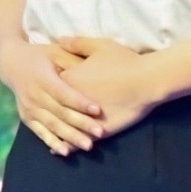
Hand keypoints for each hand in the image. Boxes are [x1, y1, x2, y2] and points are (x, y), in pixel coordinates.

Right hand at [0, 36, 110, 154]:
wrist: (12, 63)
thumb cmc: (41, 55)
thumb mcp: (56, 50)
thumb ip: (73, 59)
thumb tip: (94, 66)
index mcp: (42, 77)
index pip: (63, 93)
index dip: (80, 102)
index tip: (98, 110)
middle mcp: (33, 94)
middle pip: (59, 112)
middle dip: (80, 123)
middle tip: (100, 133)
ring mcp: (28, 107)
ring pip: (51, 125)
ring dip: (70, 136)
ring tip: (88, 146)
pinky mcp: (26, 117)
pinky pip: (40, 132)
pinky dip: (52, 142)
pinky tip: (65, 152)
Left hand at [49, 38, 164, 140]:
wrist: (148, 80)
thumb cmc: (125, 61)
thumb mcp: (99, 46)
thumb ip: (77, 44)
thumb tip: (60, 40)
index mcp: (68, 79)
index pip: (48, 86)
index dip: (46, 88)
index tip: (44, 89)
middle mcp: (70, 100)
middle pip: (50, 109)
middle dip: (45, 113)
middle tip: (42, 115)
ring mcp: (82, 117)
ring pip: (61, 129)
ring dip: (55, 134)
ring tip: (50, 141)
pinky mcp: (95, 130)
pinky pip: (77, 141)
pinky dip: (70, 146)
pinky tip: (65, 151)